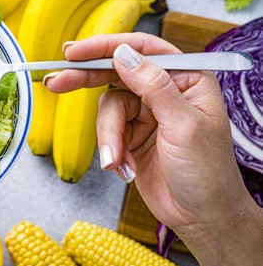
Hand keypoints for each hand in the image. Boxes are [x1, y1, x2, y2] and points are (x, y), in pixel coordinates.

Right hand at [45, 33, 250, 236]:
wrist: (202, 218)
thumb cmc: (209, 173)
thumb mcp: (183, 126)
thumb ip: (153, 85)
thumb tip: (123, 53)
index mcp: (187, 79)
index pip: (143, 50)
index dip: (106, 47)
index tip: (75, 52)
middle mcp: (165, 90)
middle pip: (116, 73)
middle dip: (86, 80)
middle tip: (57, 82)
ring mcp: (146, 113)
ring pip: (107, 108)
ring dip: (108, 135)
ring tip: (116, 159)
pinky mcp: (131, 134)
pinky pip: (107, 131)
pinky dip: (111, 149)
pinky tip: (123, 166)